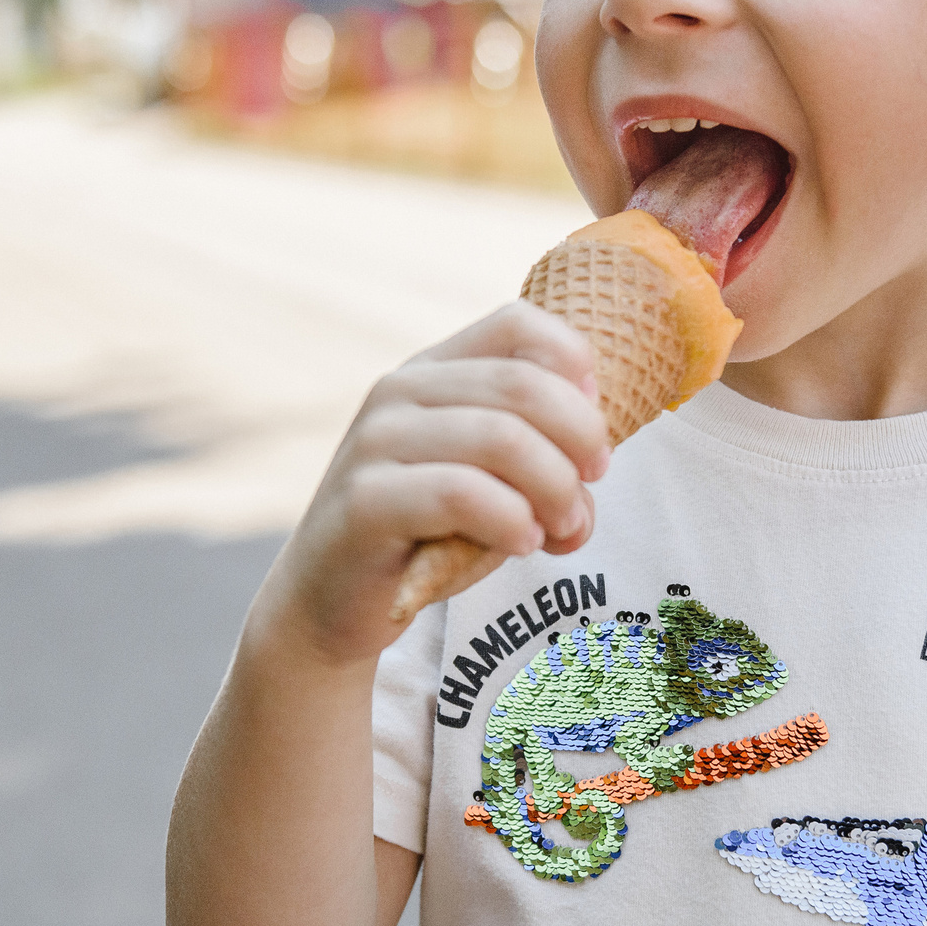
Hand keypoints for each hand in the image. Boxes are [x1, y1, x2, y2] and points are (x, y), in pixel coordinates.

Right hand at [259, 301, 611, 663]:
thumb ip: (543, 457)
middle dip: (580, 443)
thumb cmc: (425, 536)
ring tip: (560, 531)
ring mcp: (376, 440)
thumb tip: (594, 464)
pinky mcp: (364, 499)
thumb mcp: (492, 481)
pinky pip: (461, 493)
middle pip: (523, 385)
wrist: (332, 601)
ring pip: (501, 438)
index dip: (575, 370)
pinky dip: (511, 520)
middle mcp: (399, 390)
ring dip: (555, 490)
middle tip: (586, 498)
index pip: (519, 324)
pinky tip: (522, 544)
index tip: (590, 437)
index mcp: (433, 370)